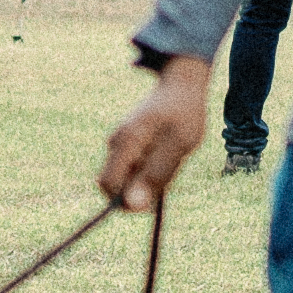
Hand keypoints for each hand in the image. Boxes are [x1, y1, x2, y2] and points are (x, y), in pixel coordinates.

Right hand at [99, 57, 209, 208]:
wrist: (181, 86)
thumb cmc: (184, 114)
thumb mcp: (179, 146)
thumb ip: (156, 175)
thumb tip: (132, 205)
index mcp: (126, 141)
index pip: (108, 184)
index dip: (126, 200)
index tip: (155, 197)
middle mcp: (116, 142)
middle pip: (116, 184)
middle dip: (140, 190)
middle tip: (169, 174)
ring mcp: (118, 142)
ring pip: (127, 177)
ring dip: (147, 179)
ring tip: (171, 159)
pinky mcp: (126, 144)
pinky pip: (132, 168)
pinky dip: (149, 169)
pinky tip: (166, 153)